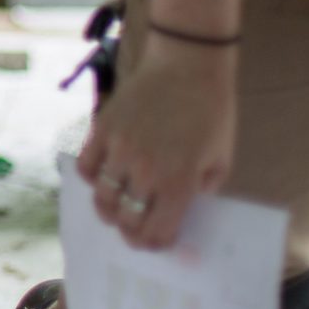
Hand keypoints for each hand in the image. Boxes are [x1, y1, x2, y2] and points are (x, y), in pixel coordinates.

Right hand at [76, 32, 237, 249]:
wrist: (187, 65)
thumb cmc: (212, 112)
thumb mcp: (222, 158)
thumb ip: (202, 190)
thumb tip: (181, 210)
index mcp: (178, 181)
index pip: (154, 232)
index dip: (154, 244)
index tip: (157, 241)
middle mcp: (145, 171)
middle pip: (125, 221)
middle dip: (131, 231)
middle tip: (136, 228)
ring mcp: (120, 150)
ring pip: (101, 199)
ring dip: (109, 210)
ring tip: (117, 206)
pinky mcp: (103, 130)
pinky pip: (87, 167)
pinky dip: (92, 178)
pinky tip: (105, 176)